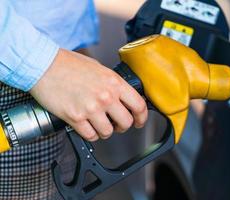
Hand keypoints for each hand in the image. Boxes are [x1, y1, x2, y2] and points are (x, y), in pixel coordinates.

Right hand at [30, 49, 147, 140]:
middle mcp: (106, 96)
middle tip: (116, 124)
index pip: (139, 105)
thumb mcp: (99, 69)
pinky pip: (91, 136)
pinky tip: (86, 126)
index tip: (139, 122)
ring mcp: (91, 108)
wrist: (43, 65)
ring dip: (104, 131)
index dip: (142, 117)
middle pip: (126, 123)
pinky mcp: (75, 117)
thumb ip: (112, 84)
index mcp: (114, 82)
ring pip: (108, 132)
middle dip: (122, 126)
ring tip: (97, 124)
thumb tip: (122, 97)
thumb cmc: (68, 64)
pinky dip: (90, 134)